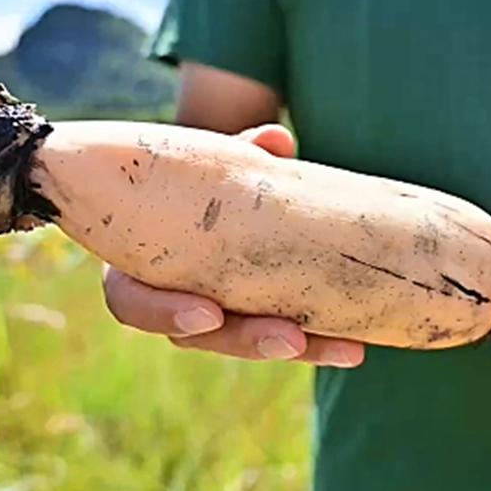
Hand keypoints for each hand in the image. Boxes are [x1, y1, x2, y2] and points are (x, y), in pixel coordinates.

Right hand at [101, 124, 364, 367]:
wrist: (217, 189)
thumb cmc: (199, 172)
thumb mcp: (210, 157)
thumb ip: (238, 150)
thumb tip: (277, 140)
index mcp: (136, 264)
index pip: (132, 303)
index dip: (166, 313)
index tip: (209, 312)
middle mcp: (171, 300)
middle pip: (200, 338)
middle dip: (249, 340)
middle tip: (292, 340)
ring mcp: (214, 318)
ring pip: (251, 343)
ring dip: (302, 347)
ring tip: (349, 349)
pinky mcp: (256, 320)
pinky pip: (286, 338)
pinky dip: (323, 339)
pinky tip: (357, 346)